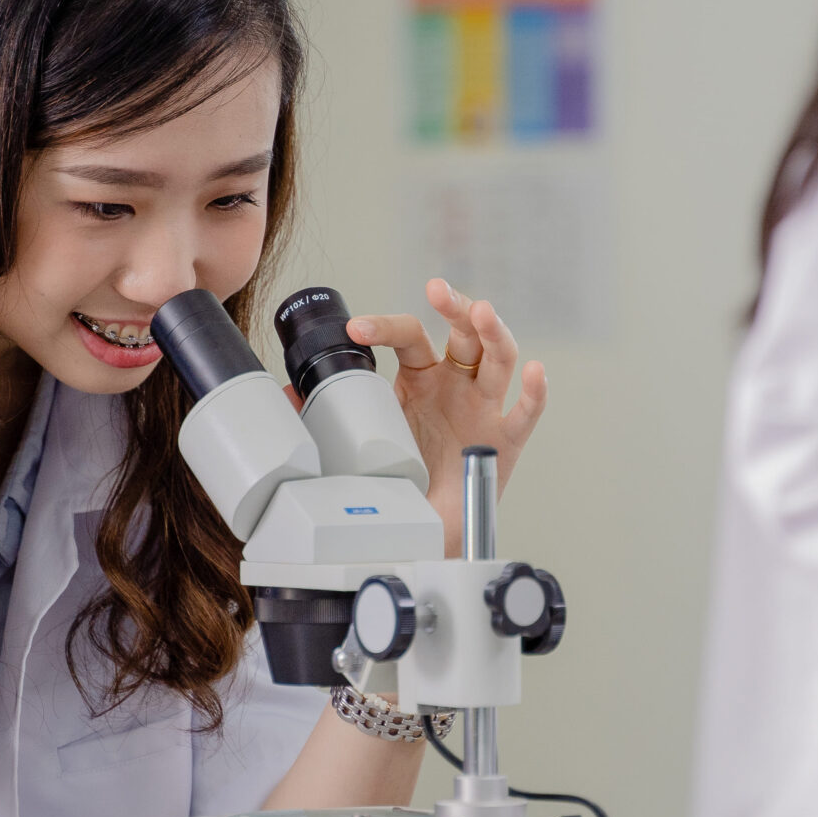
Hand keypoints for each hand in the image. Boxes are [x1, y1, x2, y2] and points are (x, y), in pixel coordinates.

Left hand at [345, 278, 548, 552]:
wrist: (427, 526)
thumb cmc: (404, 472)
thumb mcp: (362, 437)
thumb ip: (325, 415)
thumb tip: (282, 395)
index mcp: (420, 377)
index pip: (409, 336)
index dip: (385, 327)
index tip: (357, 331)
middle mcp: (456, 383)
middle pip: (463, 332)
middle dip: (454, 306)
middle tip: (437, 290)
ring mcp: (484, 406)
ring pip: (497, 358)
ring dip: (493, 332)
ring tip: (482, 312)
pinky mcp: (506, 438)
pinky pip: (526, 411)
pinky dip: (535, 391)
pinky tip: (534, 372)